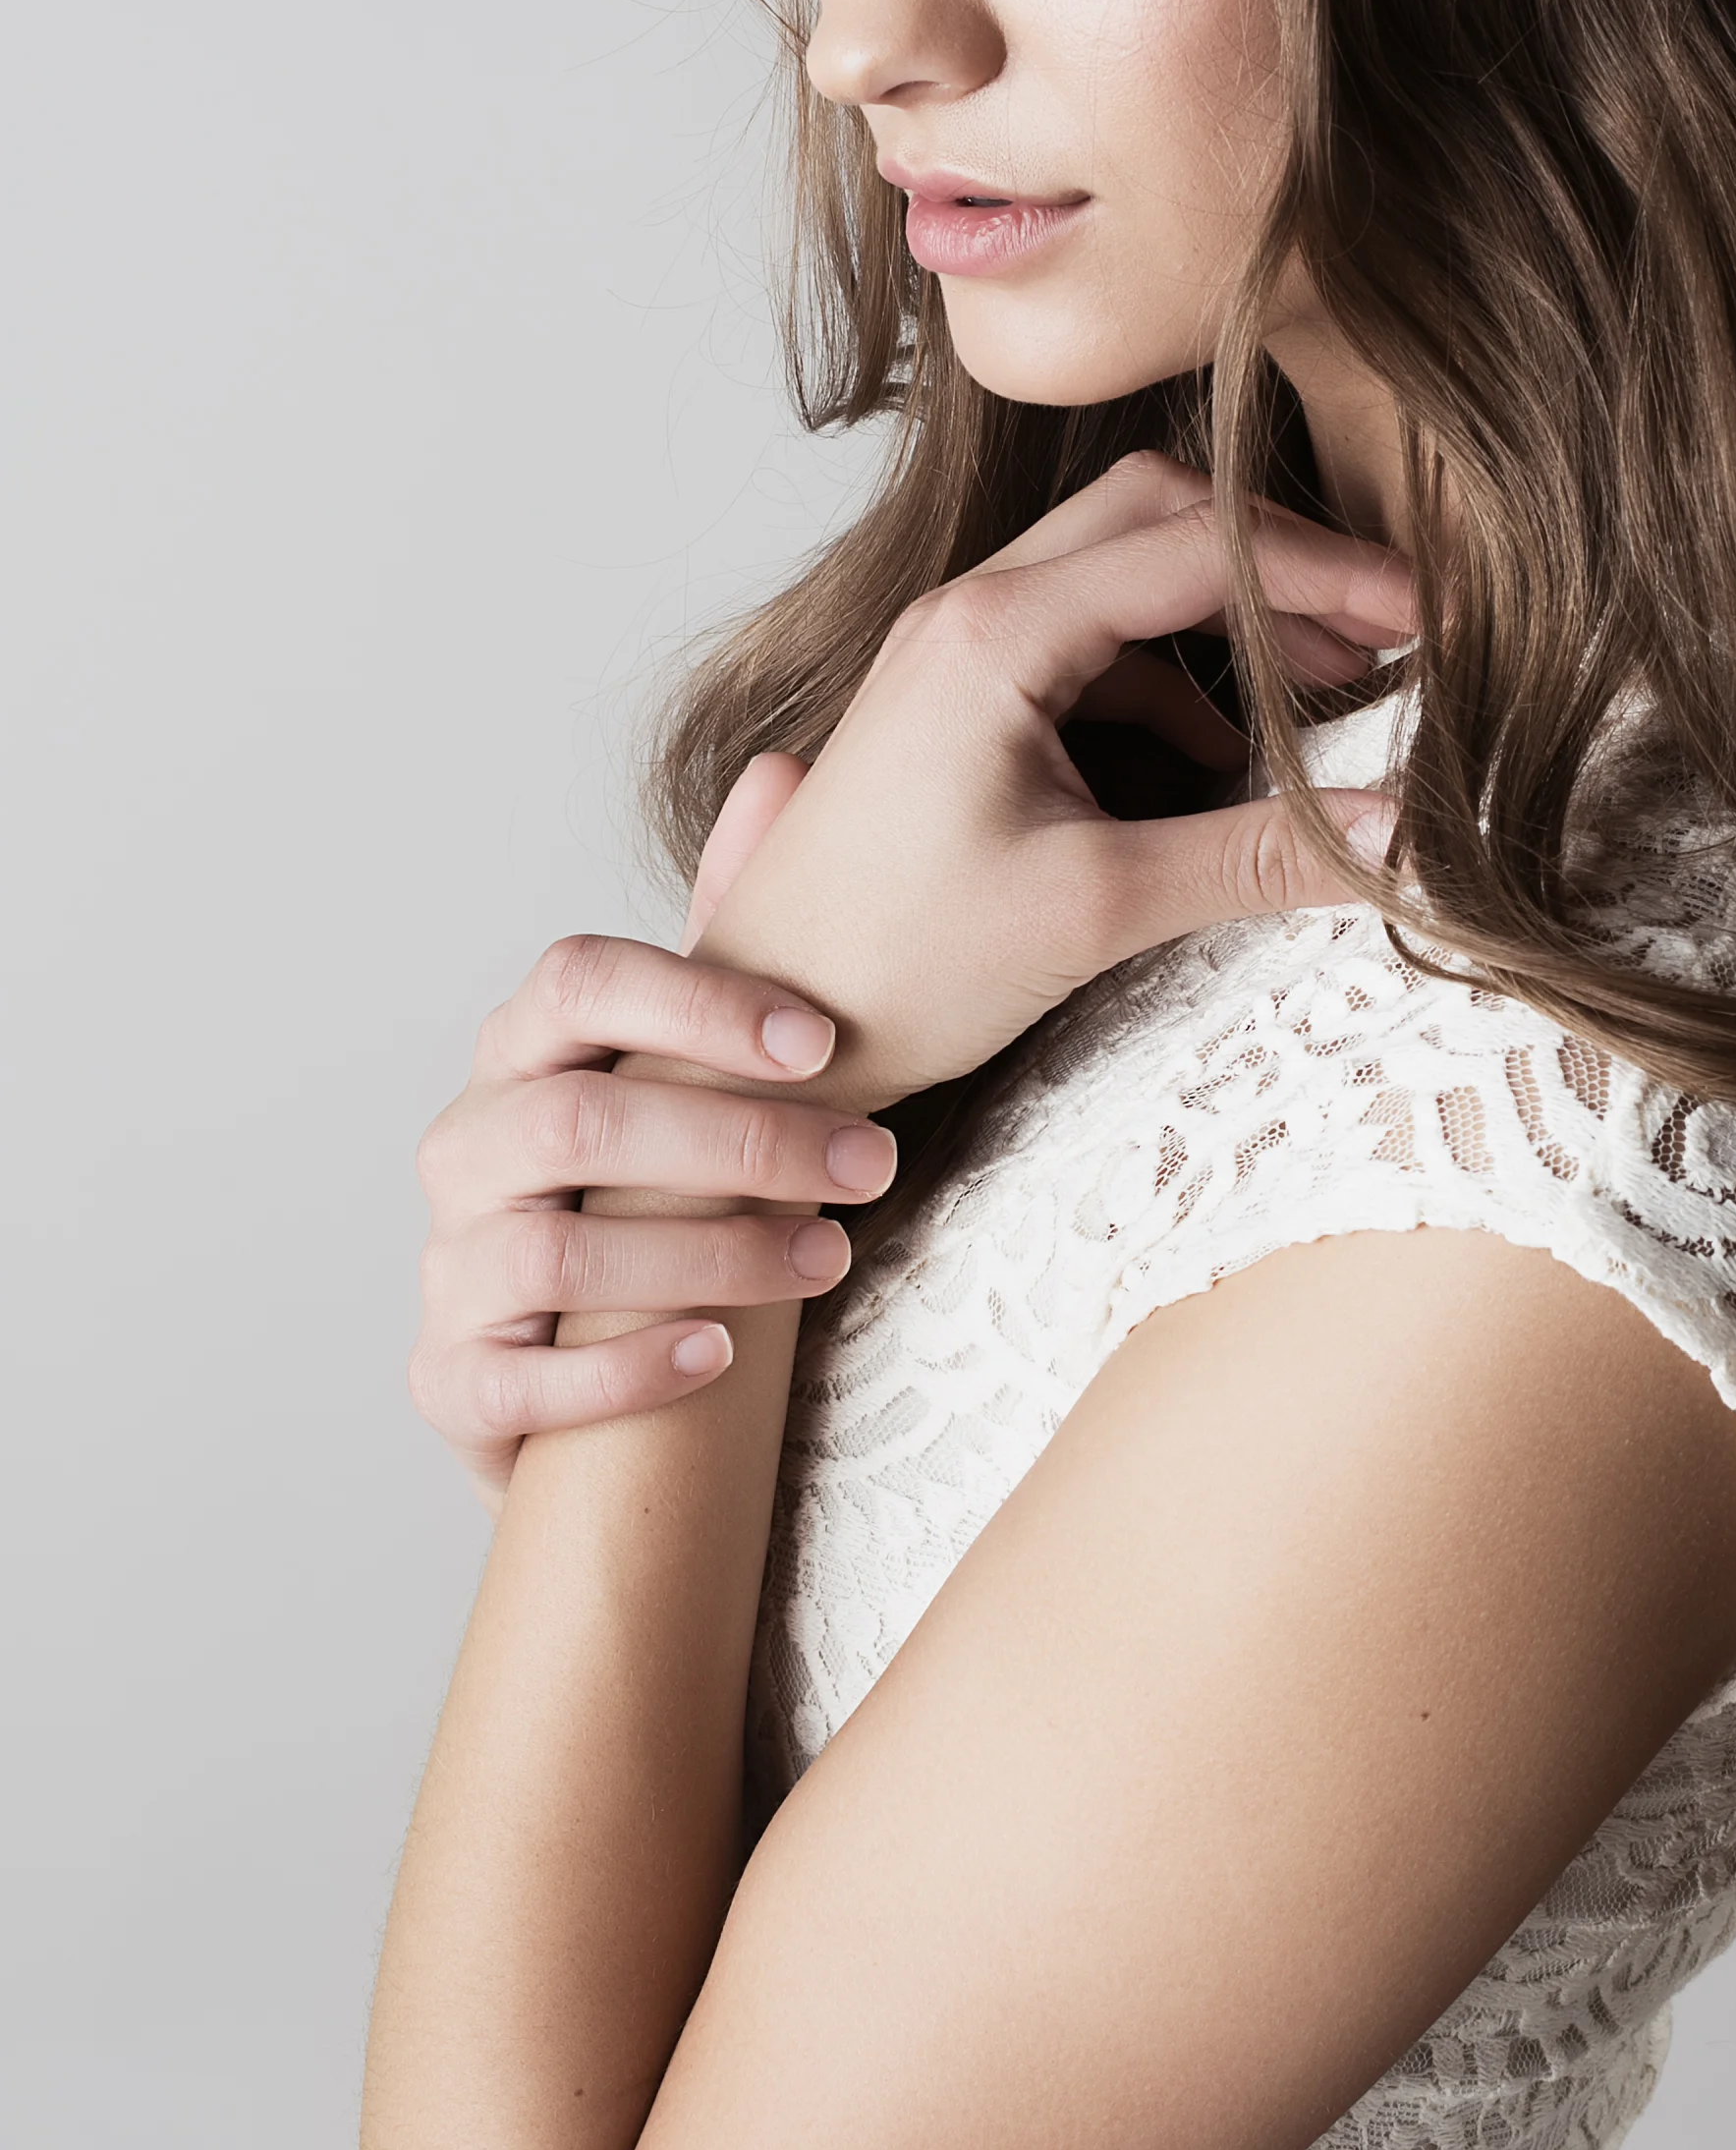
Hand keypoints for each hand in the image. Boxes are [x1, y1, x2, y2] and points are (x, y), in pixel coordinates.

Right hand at [409, 922, 897, 1512]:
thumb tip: (785, 768)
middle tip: (872, 1163)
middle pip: (581, 1124)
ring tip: (831, 1258)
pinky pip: (517, 1380)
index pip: (577, 984)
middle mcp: (465, 1147)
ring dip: (711, 1256)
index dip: (697, 1005)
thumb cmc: (653, 1188)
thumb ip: (729, 930)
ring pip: (559, 1255)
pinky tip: (721, 1354)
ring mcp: (449, 1268)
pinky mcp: (450, 1380)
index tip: (823, 1041)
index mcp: (522, 1052)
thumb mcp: (690, 1061)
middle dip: (740, 1142)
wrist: (591, 1370)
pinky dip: (623, 1369)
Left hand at [694, 451, 1414, 1113]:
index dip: (1328, 574)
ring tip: (1328, 688)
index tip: (1428, 617)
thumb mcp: (1094, 909)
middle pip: (1156, 512)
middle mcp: (969, 611)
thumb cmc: (894, 966)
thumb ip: (1253, 859)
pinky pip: (1088, 640)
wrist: (764, 1029)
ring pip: (1121, 569)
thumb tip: (1404, 840)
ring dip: (1228, 612)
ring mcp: (955, 649)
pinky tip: (1225, 757)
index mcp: (994, 633)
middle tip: (1387, 630)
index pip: (1197, 546)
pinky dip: (1173, 672)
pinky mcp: (956, 701)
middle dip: (1280, 560)